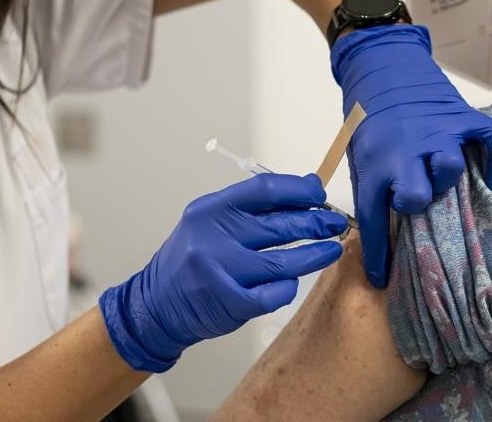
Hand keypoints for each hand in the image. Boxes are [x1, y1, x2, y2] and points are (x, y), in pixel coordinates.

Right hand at [99, 173, 347, 372]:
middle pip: (278, 226)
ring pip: (283, 263)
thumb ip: (255, 207)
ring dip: (314, 255)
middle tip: (335, 222)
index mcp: (210, 210)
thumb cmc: (192, 258)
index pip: (264, 191)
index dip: (298, 190)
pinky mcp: (229, 303)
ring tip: (331, 249)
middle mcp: (213, 238)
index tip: (319, 193)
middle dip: (315, 222)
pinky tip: (295, 280)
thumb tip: (306, 188)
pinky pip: (274, 294)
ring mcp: (221, 272)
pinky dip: (288, 287)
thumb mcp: (213, 222)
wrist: (157, 303)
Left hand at [331, 25, 491, 287]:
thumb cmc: (368, 117)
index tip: (382, 277)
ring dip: (447, 177)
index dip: (377, 253)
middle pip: (413, 196)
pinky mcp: (462, 116)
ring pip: (448, 166)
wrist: (382, 64)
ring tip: (448, 181)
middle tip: (417, 205)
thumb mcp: (359, 154)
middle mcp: (404, 150)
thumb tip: (385, 235)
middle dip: (414, 205)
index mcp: (373, 162)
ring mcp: (436, 131)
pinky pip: (491, 141)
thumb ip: (374, 187)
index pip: (372, 217)